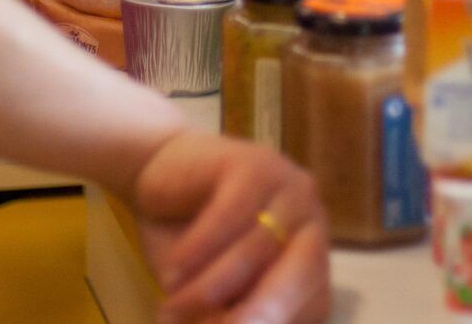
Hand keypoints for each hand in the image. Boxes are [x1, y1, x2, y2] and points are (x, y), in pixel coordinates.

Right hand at [132, 130, 329, 323]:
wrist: (159, 172)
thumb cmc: (191, 243)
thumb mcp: (214, 292)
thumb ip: (231, 314)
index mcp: (312, 262)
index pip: (313, 308)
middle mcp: (312, 224)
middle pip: (300, 278)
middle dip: (256, 313)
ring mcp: (288, 188)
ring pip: (257, 249)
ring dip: (208, 288)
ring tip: (170, 307)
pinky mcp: (254, 163)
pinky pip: (230, 215)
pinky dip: (197, 251)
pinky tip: (171, 270)